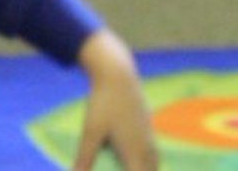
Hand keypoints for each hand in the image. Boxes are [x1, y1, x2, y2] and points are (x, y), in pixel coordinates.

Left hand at [72, 30, 157, 170]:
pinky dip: (145, 170)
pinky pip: (151, 161)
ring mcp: (151, 142)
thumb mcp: (90, 132)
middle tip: (115, 170)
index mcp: (135, 153)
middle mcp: (147, 150)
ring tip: (125, 168)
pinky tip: (135, 168)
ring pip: (152, 170)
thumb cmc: (103, 103)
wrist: (119, 75)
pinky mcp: (149, 134)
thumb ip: (85, 159)